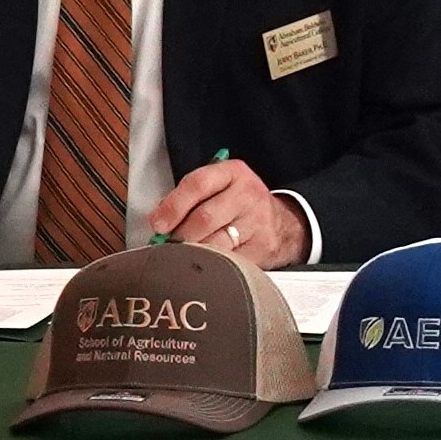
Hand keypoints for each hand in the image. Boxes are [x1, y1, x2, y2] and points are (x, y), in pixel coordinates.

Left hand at [147, 162, 308, 269]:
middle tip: (169, 245)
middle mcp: (248, 194)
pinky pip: (230, 262)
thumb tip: (159, 221)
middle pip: (204, 218)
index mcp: (233, 173)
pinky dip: (213, 266)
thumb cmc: (239, 205)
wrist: (282, 224)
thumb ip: (188, 198)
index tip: (158, 224)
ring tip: (185, 256)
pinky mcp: (263, 247)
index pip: (197, 184)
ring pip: (215, 243)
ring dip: (194, 253)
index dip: (173, 206)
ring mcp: (258, 222)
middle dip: (180, 235)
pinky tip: (207, 265)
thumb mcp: (219, 188)